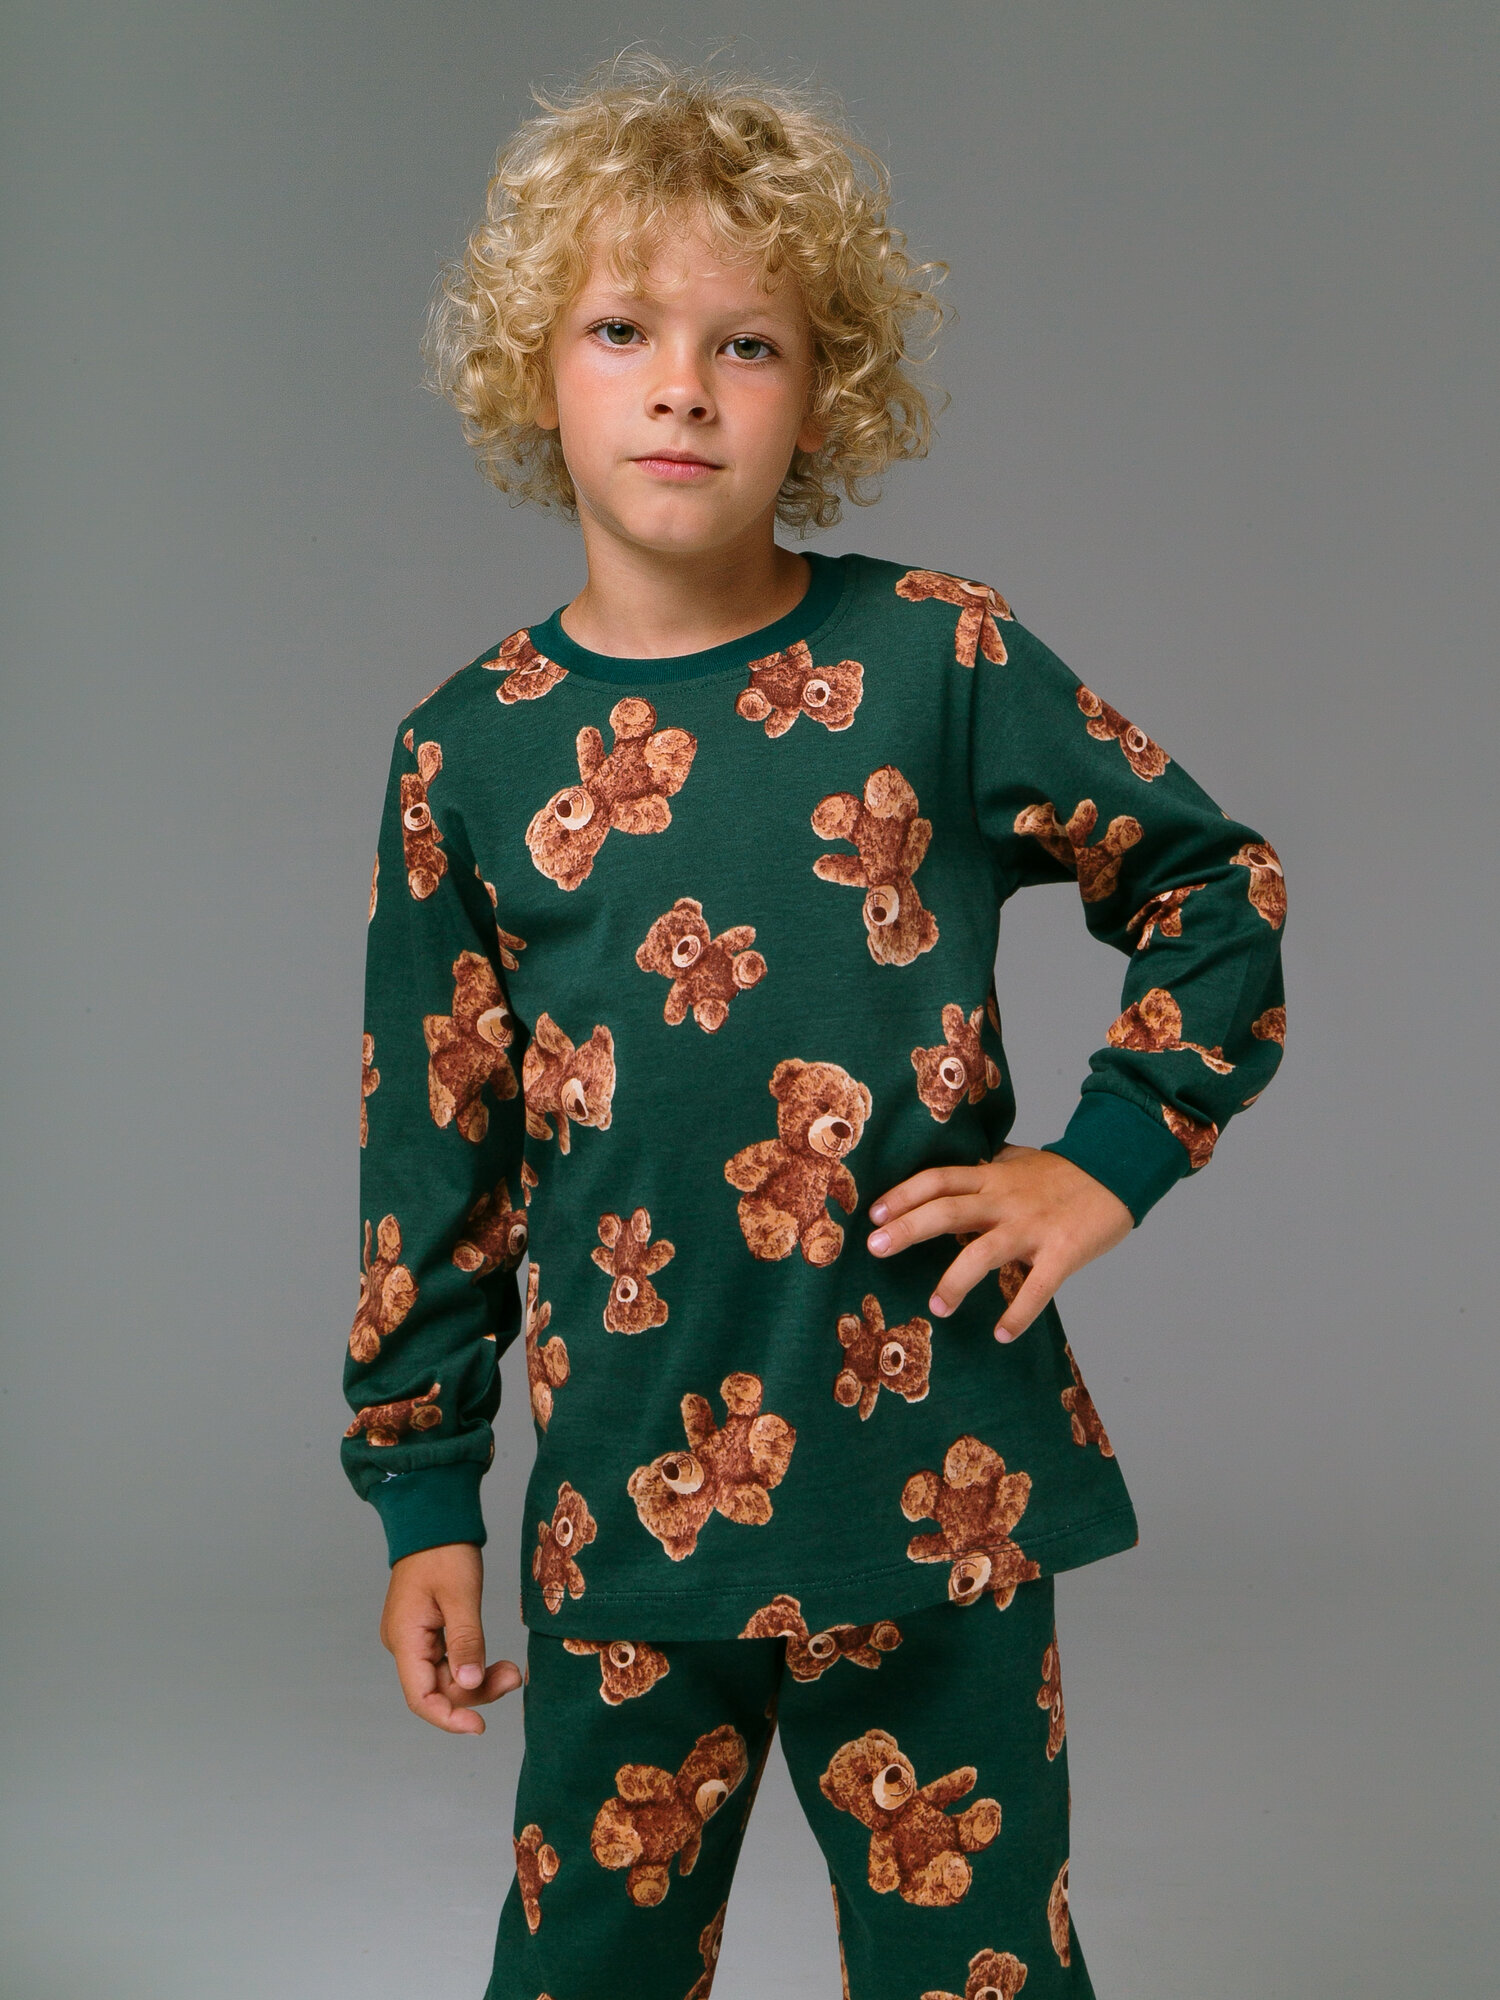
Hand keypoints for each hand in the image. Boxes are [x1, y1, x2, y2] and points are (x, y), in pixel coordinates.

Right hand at [379, 1541, 521, 1734]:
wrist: (434, 1519)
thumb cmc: (444, 1551)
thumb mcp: (460, 1595)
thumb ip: (465, 1641)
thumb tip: (468, 1685)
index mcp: (405, 1639)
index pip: (420, 1697)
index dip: (448, 1718)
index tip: (479, 1726)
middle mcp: (405, 1645)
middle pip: (438, 1690)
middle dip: (475, 1692)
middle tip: (514, 1677)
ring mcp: (415, 1639)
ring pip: (446, 1678)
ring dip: (478, 1680)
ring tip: (512, 1671)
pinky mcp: (428, 1632)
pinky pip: (449, 1662)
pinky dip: (472, 1665)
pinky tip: (494, 1663)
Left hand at [865, 1142, 1132, 1340]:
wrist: (1118, 1169)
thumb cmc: (1065, 1172)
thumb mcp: (1018, 1161)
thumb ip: (986, 1171)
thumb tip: (953, 1176)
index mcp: (992, 1178)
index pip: (938, 1180)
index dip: (903, 1194)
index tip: (874, 1213)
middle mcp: (1005, 1199)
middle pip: (947, 1210)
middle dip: (908, 1229)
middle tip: (875, 1248)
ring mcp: (1032, 1226)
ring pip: (984, 1252)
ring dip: (955, 1280)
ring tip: (938, 1306)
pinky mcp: (1062, 1252)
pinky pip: (1037, 1287)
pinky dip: (1019, 1313)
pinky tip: (1002, 1334)